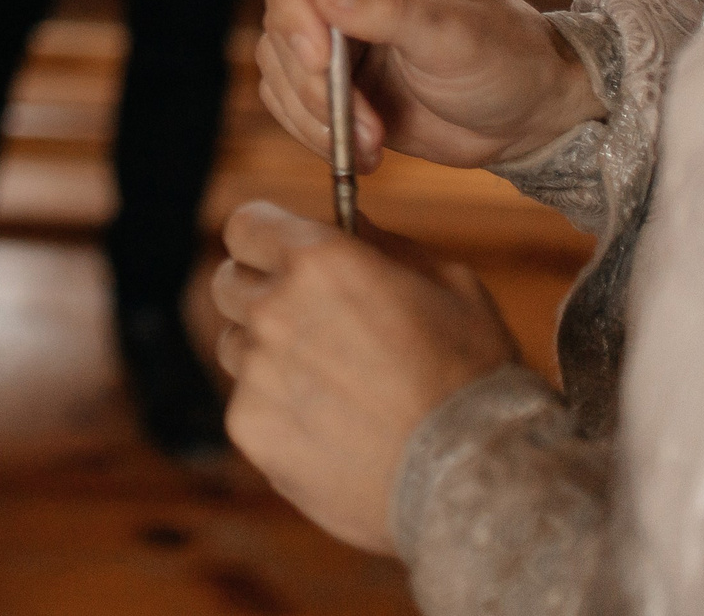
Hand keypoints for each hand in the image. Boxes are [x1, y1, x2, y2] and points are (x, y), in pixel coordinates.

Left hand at [213, 201, 519, 552]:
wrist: (476, 480)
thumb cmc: (473, 376)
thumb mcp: (449, 285)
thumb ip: (384, 244)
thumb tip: (347, 222)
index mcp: (319, 261)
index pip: (245, 224)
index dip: (265, 237)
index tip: (284, 254)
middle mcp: (274, 309)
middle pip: (228, 283)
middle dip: (261, 293)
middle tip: (312, 323)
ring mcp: (256, 371)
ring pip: (236, 346)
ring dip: (268, 355)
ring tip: (334, 387)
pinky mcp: (250, 427)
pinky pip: (248, 404)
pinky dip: (280, 413)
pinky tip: (334, 431)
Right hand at [256, 0, 604, 172]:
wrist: (524, 116)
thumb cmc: (508, 59)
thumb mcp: (457, 35)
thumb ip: (389, 7)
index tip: (318, 57)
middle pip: (279, 12)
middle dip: (312, 77)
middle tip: (361, 120)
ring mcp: (331, 23)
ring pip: (277, 61)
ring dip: (316, 112)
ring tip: (372, 139)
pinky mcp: (326, 69)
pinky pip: (285, 96)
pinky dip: (314, 129)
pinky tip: (363, 144)